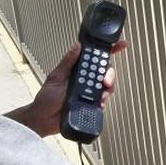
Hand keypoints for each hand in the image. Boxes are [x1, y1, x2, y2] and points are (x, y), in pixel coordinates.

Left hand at [7, 39, 128, 136]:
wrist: (44, 119)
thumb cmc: (46, 98)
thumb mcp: (55, 77)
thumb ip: (67, 62)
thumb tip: (77, 46)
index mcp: (77, 70)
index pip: (94, 57)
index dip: (108, 50)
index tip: (121, 45)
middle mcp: (86, 80)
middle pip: (105, 72)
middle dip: (109, 75)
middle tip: (105, 81)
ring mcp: (90, 92)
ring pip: (107, 87)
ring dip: (107, 89)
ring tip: (101, 95)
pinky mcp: (92, 104)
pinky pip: (103, 101)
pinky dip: (103, 101)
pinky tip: (99, 103)